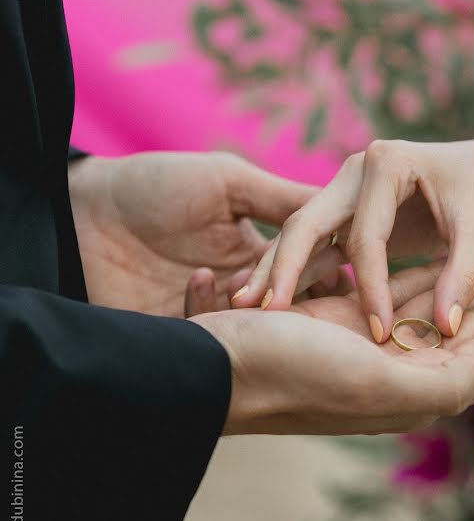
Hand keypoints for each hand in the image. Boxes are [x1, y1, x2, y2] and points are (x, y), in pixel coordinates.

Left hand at [70, 151, 337, 316]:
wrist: (81, 210)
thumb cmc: (157, 185)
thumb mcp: (229, 181)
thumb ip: (284, 199)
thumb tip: (346, 213)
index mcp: (263, 255)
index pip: (313, 275)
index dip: (330, 275)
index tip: (345, 270)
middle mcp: (243, 291)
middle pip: (290, 311)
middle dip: (300, 305)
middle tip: (303, 292)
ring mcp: (210, 317)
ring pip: (253, 332)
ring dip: (257, 310)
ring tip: (247, 285)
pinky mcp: (177, 337)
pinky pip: (208, 339)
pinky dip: (210, 310)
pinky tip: (200, 279)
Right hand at [192, 261, 473, 434]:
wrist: (208, 365)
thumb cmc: (288, 378)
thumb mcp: (373, 385)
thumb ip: (449, 382)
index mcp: (415, 390)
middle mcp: (401, 369)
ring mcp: (376, 339)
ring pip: (453, 307)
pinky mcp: (349, 311)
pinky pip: (409, 290)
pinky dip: (443, 276)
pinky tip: (471, 264)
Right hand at [232, 140, 473, 341]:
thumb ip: (463, 276)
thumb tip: (444, 328)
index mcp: (387, 164)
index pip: (366, 236)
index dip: (371, 288)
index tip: (378, 335)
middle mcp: (356, 173)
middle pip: (308, 224)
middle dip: (282, 267)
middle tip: (256, 311)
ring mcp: (346, 193)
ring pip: (301, 236)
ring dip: (274, 272)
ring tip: (240, 309)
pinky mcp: (346, 216)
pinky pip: (314, 248)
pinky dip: (295, 275)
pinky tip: (269, 307)